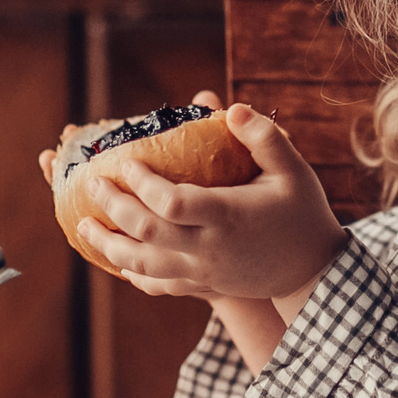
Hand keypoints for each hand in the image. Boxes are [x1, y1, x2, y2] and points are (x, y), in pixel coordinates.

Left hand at [73, 100, 346, 304]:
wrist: (313, 273)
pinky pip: (157, 285)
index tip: (124, 162)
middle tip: (92, 183)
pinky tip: (117, 259)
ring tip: (84, 224)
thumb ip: (264, 138)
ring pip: (142, 265)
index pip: (172, 203)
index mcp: (228, 217)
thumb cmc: (302, 214)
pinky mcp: (202, 287)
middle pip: (146, 233)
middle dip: (112, 207)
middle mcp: (208, 248)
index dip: (142, 184)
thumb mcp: (293, 171)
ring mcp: (202, 273)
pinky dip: (132, 272)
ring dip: (108, 245)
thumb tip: (232, 109)